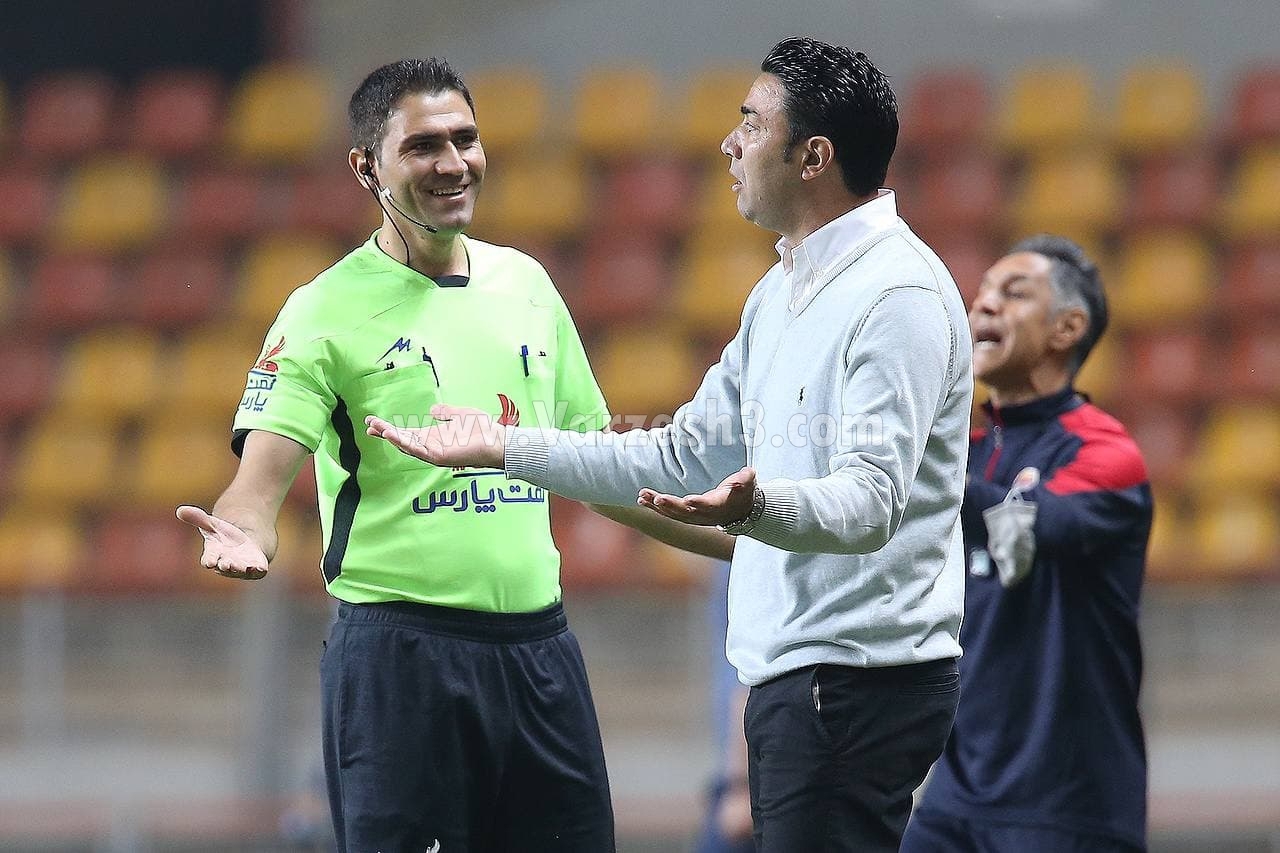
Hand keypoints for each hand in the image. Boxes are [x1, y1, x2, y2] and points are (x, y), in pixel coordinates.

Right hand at [176, 505, 267, 579]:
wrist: (246, 539)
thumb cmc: (225, 535)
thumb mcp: (212, 525)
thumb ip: (197, 518)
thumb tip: (180, 510)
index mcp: (214, 554)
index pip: (209, 559)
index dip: (209, 560)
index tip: (208, 562)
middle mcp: (227, 562)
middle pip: (225, 566)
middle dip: (226, 566)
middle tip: (226, 564)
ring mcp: (242, 566)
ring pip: (241, 570)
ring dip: (242, 569)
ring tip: (243, 567)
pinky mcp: (257, 567)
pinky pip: (258, 571)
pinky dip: (259, 570)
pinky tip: (260, 567)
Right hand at [365, 404, 504, 468]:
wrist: (498, 441)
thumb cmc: (484, 430)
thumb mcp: (460, 415)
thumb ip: (445, 412)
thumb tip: (432, 410)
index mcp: (433, 437)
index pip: (406, 433)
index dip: (390, 429)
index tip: (374, 422)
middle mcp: (430, 446)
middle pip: (402, 440)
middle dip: (385, 433)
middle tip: (368, 424)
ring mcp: (433, 453)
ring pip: (406, 445)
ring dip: (390, 436)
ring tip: (374, 428)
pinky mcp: (438, 456)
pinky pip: (417, 450)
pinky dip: (403, 442)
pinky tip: (392, 434)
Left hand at [637, 466, 756, 527]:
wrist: (740, 511)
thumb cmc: (743, 492)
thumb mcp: (748, 483)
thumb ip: (744, 479)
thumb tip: (744, 476)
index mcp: (719, 505)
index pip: (709, 506)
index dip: (700, 504)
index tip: (689, 500)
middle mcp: (704, 514)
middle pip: (686, 512)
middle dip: (671, 505)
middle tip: (658, 498)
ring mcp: (694, 517)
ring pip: (673, 513)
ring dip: (657, 506)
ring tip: (642, 496)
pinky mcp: (686, 515)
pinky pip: (668, 513)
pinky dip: (654, 507)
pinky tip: (641, 499)